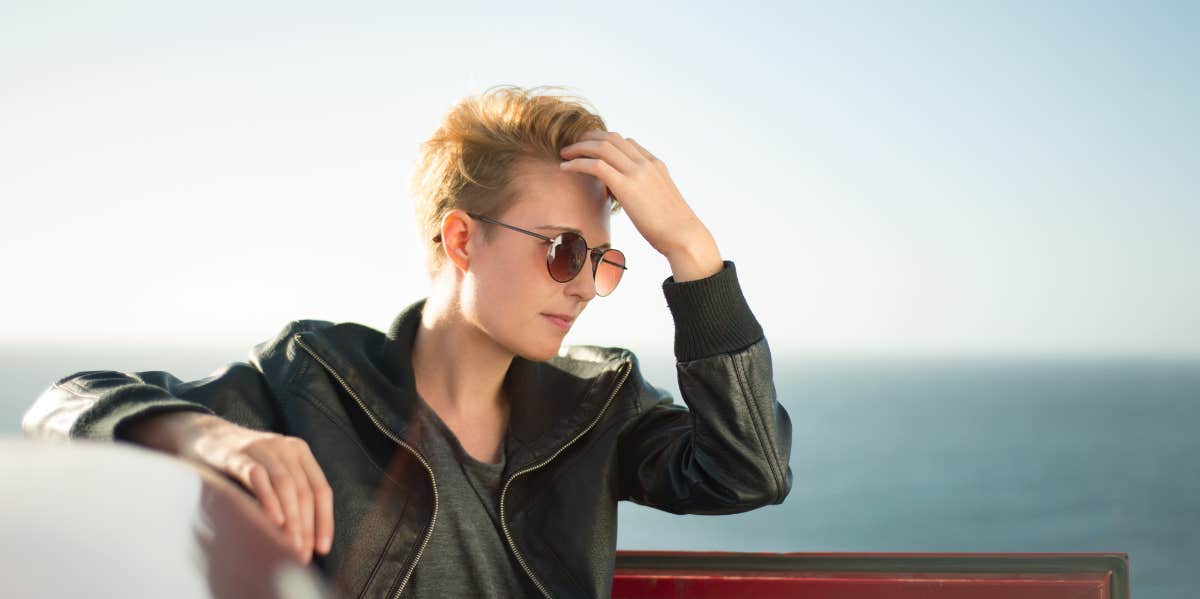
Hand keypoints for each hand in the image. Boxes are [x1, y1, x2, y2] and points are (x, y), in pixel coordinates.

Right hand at [126, 412, 332, 563]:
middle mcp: (285, 448)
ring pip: (286, 484)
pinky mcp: (236, 455)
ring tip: (292, 545)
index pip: (321, 489)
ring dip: (292, 518)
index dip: (325, 521)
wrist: (202, 433)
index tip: (322, 549)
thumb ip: (289, 495)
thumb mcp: (272, 472)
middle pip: (305, 490)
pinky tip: (275, 520)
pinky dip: (268, 498)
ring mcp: (262, 448)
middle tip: (303, 555)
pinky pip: (257, 476)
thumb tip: (302, 539)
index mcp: (300, 452)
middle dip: (307, 526)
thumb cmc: (242, 461)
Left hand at [558, 130, 722, 281]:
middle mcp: (646, 163)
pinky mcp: (626, 185)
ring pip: (601, 147)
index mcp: (656, 165)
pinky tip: (565, 167)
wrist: (684, 236)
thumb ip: (647, 196)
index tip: (591, 147)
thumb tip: (636, 205)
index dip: (606, 141)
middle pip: (612, 138)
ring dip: (579, 147)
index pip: (628, 143)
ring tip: (564, 153)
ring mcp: (637, 172)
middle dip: (589, 138)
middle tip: (573, 145)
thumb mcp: (661, 204)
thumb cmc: (674, 229)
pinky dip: (577, 163)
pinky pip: (596, 165)